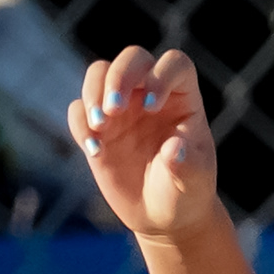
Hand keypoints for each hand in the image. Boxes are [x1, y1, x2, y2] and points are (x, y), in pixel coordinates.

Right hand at [70, 44, 227, 243]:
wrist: (162, 215)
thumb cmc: (187, 191)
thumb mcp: (195, 181)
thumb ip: (187, 164)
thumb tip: (173, 149)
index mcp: (182, 97)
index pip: (173, 64)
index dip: (160, 76)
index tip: (151, 108)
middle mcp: (149, 92)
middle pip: (132, 58)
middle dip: (118, 77)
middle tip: (114, 109)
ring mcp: (121, 108)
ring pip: (99, 73)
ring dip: (93, 93)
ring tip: (100, 126)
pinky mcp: (97, 128)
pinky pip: (78, 110)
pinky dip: (80, 124)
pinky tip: (95, 151)